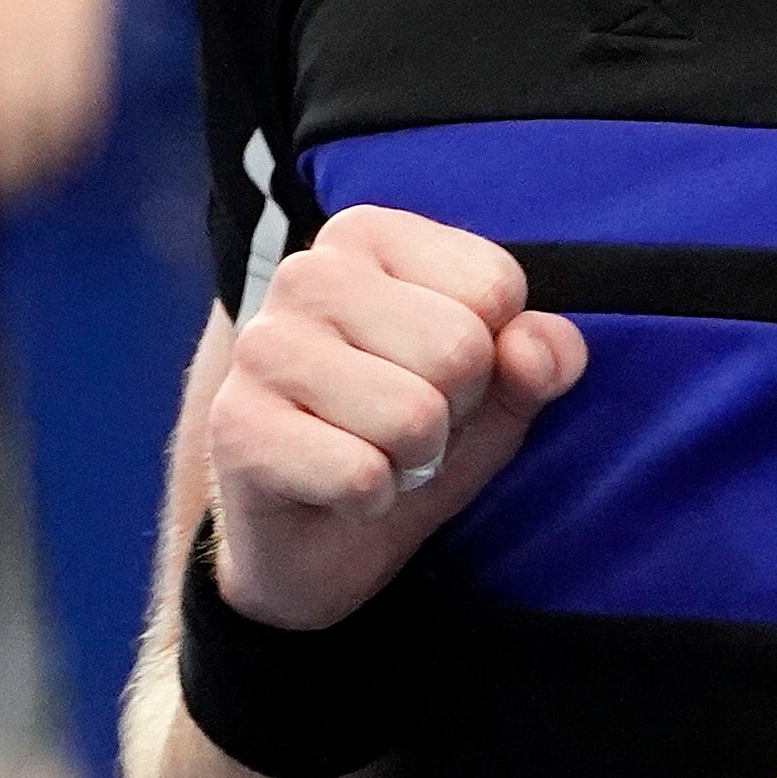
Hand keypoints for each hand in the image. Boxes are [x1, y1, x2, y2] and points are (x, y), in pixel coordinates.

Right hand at [203, 206, 587, 632]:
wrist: (316, 542)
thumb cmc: (408, 443)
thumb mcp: (499, 397)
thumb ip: (541, 359)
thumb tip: (534, 346)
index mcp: (368, 235)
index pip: (496, 286)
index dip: (492, 357)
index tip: (443, 380)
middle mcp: (306, 273)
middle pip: (459, 348)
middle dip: (453, 413)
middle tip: (406, 429)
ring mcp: (262, 346)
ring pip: (413, 416)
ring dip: (412, 462)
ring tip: (372, 454)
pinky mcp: (236, 426)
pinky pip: (362, 475)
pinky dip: (370, 501)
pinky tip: (335, 490)